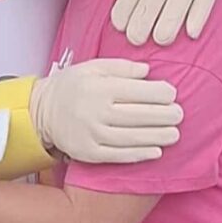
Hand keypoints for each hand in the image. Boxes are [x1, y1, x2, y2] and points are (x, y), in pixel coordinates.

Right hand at [29, 59, 181, 163]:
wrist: (41, 110)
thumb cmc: (71, 85)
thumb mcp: (91, 67)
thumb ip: (120, 67)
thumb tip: (148, 71)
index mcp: (98, 87)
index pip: (136, 91)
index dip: (159, 93)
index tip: (172, 94)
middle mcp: (96, 111)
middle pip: (138, 116)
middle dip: (164, 116)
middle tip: (180, 114)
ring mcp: (92, 134)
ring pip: (132, 137)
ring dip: (157, 136)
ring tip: (175, 133)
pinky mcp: (89, 153)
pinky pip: (119, 155)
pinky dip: (140, 154)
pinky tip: (156, 151)